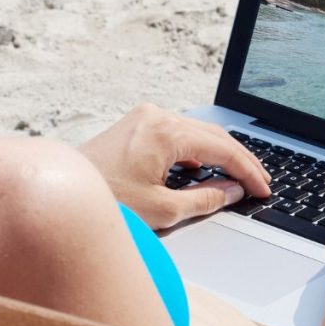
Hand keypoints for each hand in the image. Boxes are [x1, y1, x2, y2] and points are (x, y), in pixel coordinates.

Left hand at [79, 104, 271, 228]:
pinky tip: (203, 170)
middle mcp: (157, 116)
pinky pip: (178, 134)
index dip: (248, 171)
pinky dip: (196, 152)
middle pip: (214, 136)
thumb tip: (232, 191)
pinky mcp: (135, 126)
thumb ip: (205, 198)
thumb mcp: (162, 209)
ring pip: (197, 133)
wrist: (61, 196)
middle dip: (240, 160)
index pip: (222, 150)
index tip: (263, 189)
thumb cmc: (105, 201)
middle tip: (260, 183)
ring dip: (219, 155)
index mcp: (166, 132)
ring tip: (239, 177)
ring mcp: (144, 118)